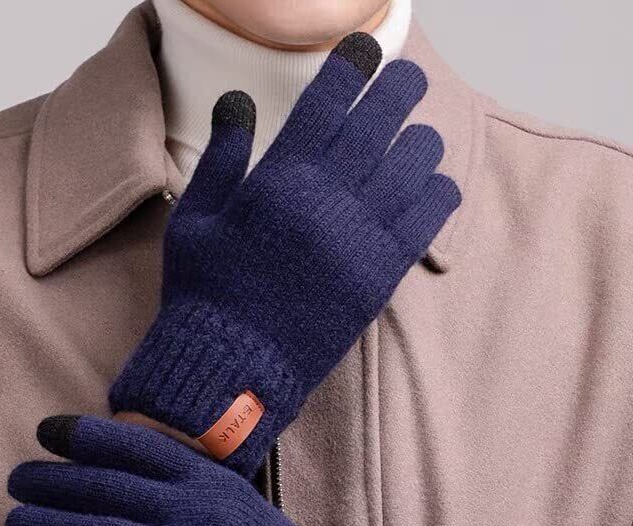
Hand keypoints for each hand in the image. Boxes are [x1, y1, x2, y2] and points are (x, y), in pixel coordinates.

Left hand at [5, 414, 434, 525]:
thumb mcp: (244, 508)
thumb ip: (199, 490)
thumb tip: (146, 481)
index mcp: (210, 480)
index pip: (136, 444)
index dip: (85, 435)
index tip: (48, 432)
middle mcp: (191, 507)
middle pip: (103, 486)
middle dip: (51, 480)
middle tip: (17, 480)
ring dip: (43, 525)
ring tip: (12, 523)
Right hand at [108, 31, 461, 477]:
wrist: (232, 368)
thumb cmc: (205, 295)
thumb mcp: (194, 221)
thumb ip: (221, 158)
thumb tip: (235, 102)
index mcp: (280, 180)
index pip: (328, 101)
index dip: (353, 66)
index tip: (367, 50)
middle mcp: (328, 200)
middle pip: (381, 122)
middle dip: (400, 89)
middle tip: (408, 79)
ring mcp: (360, 239)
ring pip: (414, 165)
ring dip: (421, 140)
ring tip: (418, 135)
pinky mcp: (381, 277)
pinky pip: (428, 220)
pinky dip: (438, 192)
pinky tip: (434, 183)